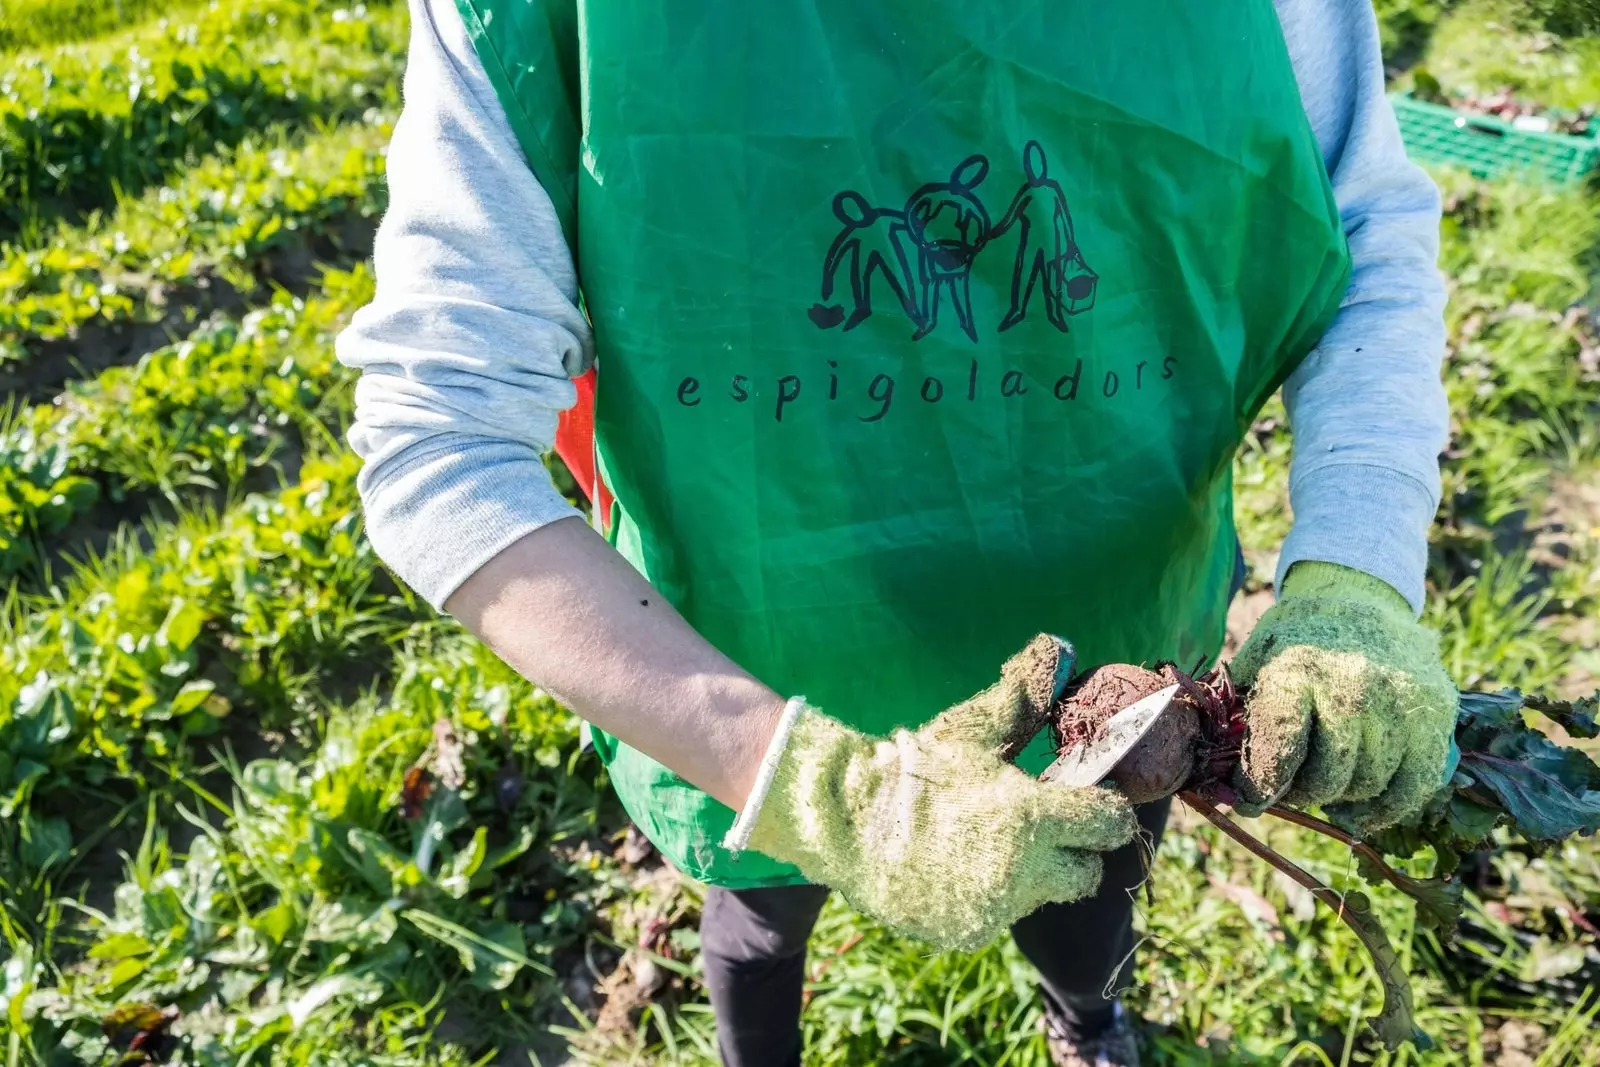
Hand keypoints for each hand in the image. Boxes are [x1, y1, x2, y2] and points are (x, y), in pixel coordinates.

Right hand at [728, 635, 1137, 951]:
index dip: (1106, 812)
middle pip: (1087, 874)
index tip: (1090, 803)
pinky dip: (990, 896)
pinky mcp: (970, 931)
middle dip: (1075, 851)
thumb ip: (1022, 694)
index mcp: (1032, 816)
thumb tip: (1058, 646)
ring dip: (1032, 874)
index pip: (1109, 826)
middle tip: (1044, 827)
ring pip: (1043, 896)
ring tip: (990, 842)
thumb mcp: (970, 729)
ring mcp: (996, 908)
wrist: (848, 821)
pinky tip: (958, 867)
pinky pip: (1001, 915)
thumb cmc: (915, 768)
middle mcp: (1024, 871)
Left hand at [1231, 562, 1457, 830]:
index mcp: (1298, 670)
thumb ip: (1237, 713)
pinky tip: (1357, 812)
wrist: (1360, 597)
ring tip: (1320, 787)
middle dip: (1300, 794)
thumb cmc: (1298, 638)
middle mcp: (1351, 686)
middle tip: (1288, 791)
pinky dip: (1384, 809)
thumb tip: (1213, 777)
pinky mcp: (1436, 715)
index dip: (1260, 785)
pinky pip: (1413, 786)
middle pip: (1326, 777)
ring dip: (1338, 799)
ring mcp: (1399, 702)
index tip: (1249, 800)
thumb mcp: (1256, 658)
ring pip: (1367, 784)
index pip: (1279, 750)